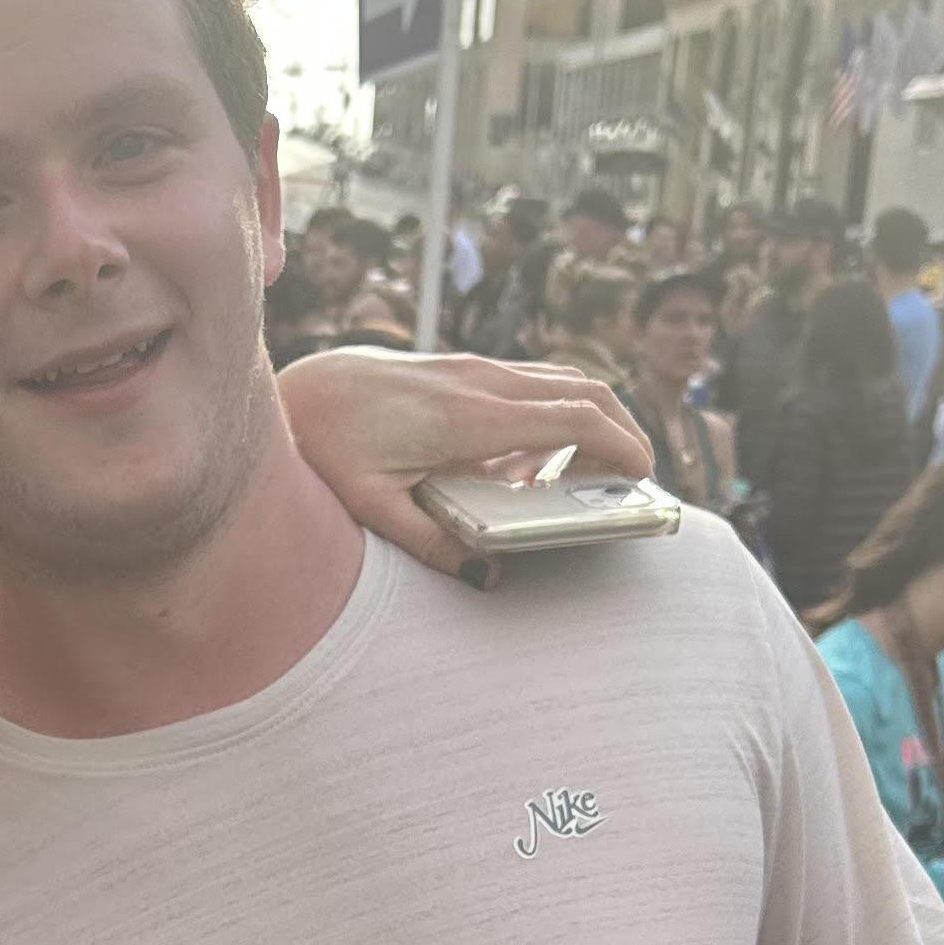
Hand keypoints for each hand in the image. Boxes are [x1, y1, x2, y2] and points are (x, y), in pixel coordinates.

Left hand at [276, 350, 660, 577]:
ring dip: (592, 419)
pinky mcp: (464, 370)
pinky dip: (555, 414)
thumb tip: (484, 574)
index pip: (573, 417)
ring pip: (563, 380)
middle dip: (624, 430)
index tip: (644, 476)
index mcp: (469, 417)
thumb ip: (430, 543)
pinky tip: (533, 463)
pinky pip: (532, 384)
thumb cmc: (328, 445)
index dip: (620, 444)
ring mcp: (474, 370)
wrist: (299, 389)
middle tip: (634, 480)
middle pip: (585, 389)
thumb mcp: (371, 505)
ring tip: (595, 474)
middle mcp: (481, 382)